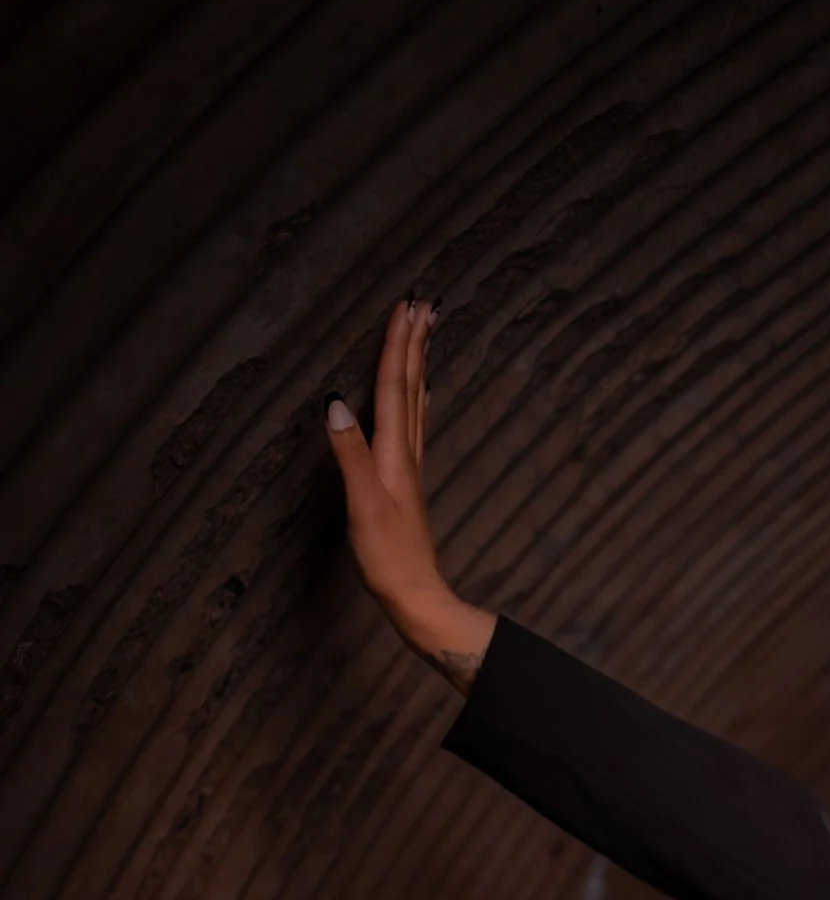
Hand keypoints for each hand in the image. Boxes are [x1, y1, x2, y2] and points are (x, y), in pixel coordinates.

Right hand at [324, 297, 495, 691]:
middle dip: (414, 343)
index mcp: (394, 453)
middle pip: (411, 387)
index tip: (405, 303)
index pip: (394, 387)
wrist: (416, 596)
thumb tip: (335, 400)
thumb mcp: (362, 505)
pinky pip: (413, 428)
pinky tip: (420, 398)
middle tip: (425, 302)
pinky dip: (417, 402)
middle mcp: (407, 454)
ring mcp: (409, 469)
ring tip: (424, 334)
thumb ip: (349, 452)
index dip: (397, 344)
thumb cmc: (388, 557)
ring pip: (416, 403)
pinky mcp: (406, 484)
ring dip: (418, 365)